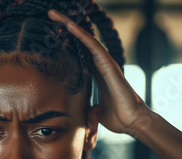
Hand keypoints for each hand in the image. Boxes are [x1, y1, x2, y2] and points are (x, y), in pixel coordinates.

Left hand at [48, 9, 150, 133]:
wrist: (132, 122)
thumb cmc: (116, 117)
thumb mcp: (93, 111)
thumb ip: (84, 107)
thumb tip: (76, 112)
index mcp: (94, 73)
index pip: (77, 51)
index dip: (65, 40)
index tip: (50, 32)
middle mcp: (99, 64)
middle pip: (79, 40)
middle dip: (64, 26)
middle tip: (50, 14)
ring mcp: (104, 63)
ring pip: (85, 38)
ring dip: (69, 25)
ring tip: (54, 14)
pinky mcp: (108, 65)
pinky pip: (93, 46)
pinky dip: (81, 35)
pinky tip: (69, 26)